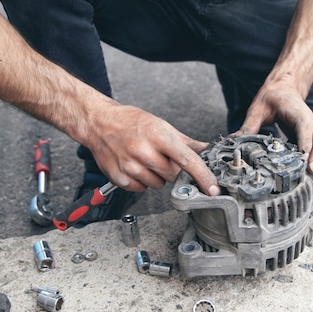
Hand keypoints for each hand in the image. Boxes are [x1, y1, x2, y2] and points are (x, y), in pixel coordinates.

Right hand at [86, 105, 219, 194]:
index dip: (203, 176)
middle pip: (173, 175)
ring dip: (156, 176)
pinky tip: (135, 166)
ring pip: (158, 184)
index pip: (187, 160)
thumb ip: (186, 142)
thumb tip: (207, 150)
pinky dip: (142, 181)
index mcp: (157, 135)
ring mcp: (129, 166)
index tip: (213, 188)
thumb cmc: (131, 122)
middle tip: (160, 156)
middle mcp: (142, 151)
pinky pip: (142, 189)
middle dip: (172, 169)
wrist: (99, 123)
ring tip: (145, 160)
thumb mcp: (161, 126)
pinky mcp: (119, 178)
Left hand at [230, 81, 312, 183]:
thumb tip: (234, 140)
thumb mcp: (257, 110)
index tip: (303, 156)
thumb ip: (248, 126)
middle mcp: (311, 120)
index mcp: (297, 112)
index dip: (305, 141)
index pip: (305, 126)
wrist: (284, 87)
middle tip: (312, 171)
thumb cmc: (272, 98)